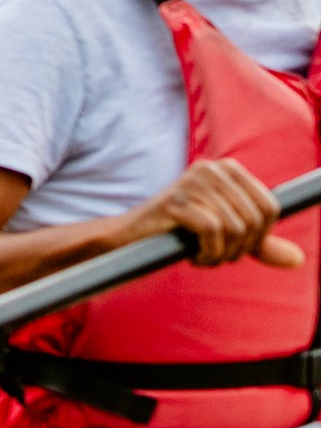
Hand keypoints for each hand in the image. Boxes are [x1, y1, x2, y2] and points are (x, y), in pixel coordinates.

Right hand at [129, 159, 301, 268]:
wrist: (131, 238)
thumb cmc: (179, 234)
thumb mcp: (227, 236)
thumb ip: (259, 244)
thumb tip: (297, 259)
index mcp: (228, 169)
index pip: (271, 207)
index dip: (261, 237)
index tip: (237, 248)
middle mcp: (212, 168)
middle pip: (254, 219)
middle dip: (241, 249)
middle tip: (218, 257)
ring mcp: (193, 182)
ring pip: (235, 228)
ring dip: (222, 254)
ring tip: (203, 257)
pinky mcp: (177, 199)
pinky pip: (213, 232)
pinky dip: (208, 253)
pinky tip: (193, 256)